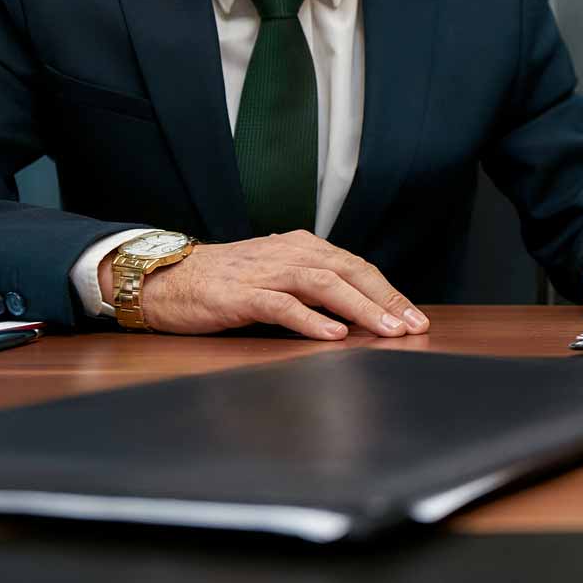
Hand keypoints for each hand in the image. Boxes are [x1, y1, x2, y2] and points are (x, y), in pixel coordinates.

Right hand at [113, 230, 429, 340]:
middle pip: (350, 272)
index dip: (389, 292)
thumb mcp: (278, 277)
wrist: (167, 278)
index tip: (415, 317)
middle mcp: (291, 254)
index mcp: (304, 248)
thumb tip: (357, 313)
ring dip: (360, 308)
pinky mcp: (241, 293)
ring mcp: (266, 272)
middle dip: (386, 300)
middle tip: (413, 325)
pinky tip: (333, 333)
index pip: (358, 268)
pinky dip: (310, 319)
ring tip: (386, 329)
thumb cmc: (226, 283)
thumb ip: (314, 288)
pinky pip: (282, 305)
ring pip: (325, 285)